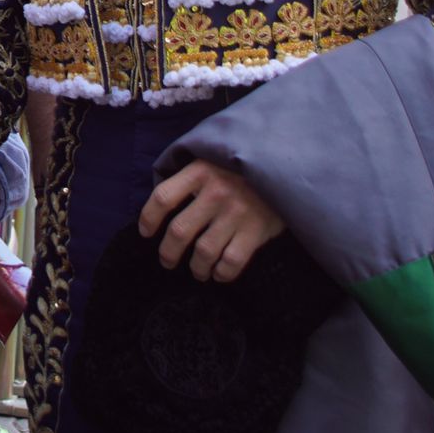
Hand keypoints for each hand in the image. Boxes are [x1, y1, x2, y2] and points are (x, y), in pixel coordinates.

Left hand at [139, 161, 282, 283]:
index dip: (148, 218)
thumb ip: (190, 176)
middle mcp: (215, 192)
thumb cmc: (243, 166)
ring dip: (196, 268)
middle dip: (168, 252)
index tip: (145, 232)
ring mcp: (236, 213)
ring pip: (204, 252)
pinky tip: (219, 274)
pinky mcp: (256, 230)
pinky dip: (222, 273)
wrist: (288, 165)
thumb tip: (163, 204)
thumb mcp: (213, 159)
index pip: (162, 198)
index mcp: (199, 171)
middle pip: (179, 231)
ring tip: (197, 271)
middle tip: (167, 261)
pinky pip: (231, 262)